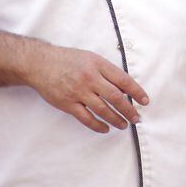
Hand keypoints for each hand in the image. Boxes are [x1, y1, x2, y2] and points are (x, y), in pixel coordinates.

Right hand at [23, 44, 149, 133]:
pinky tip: (106, 128)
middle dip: (129, 110)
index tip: (145, 101)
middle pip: (115, 98)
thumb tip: (123, 87)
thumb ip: (106, 71)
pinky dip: (98, 125)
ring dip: (116, 119)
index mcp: (98, 65)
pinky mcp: (68, 104)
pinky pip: (86, 118)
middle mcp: (90, 78)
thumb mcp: (90, 58)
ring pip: (103, 110)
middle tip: (137, 118)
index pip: (123, 80)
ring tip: (124, 125)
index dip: (136, 92)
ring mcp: (78, 92)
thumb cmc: (67, 59)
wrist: (40, 63)